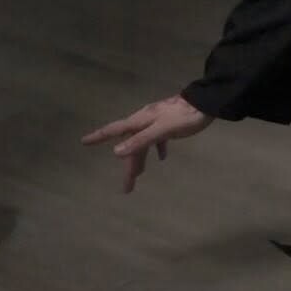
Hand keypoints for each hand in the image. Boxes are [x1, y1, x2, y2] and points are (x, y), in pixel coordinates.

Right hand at [81, 94, 213, 193]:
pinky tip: (162, 158)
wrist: (206, 103)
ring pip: (143, 143)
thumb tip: (115, 152)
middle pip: (131, 144)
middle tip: (126, 187)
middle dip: (128, 165)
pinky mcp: (170, 123)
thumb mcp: (161, 130)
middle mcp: (145, 120)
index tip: (83, 142)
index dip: (99, 136)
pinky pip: (157, 138)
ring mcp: (157, 121)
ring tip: (139, 177)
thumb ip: (140, 140)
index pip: (115, 130)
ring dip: (141, 160)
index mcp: (140, 121)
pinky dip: (157, 149)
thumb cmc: (183, 116)